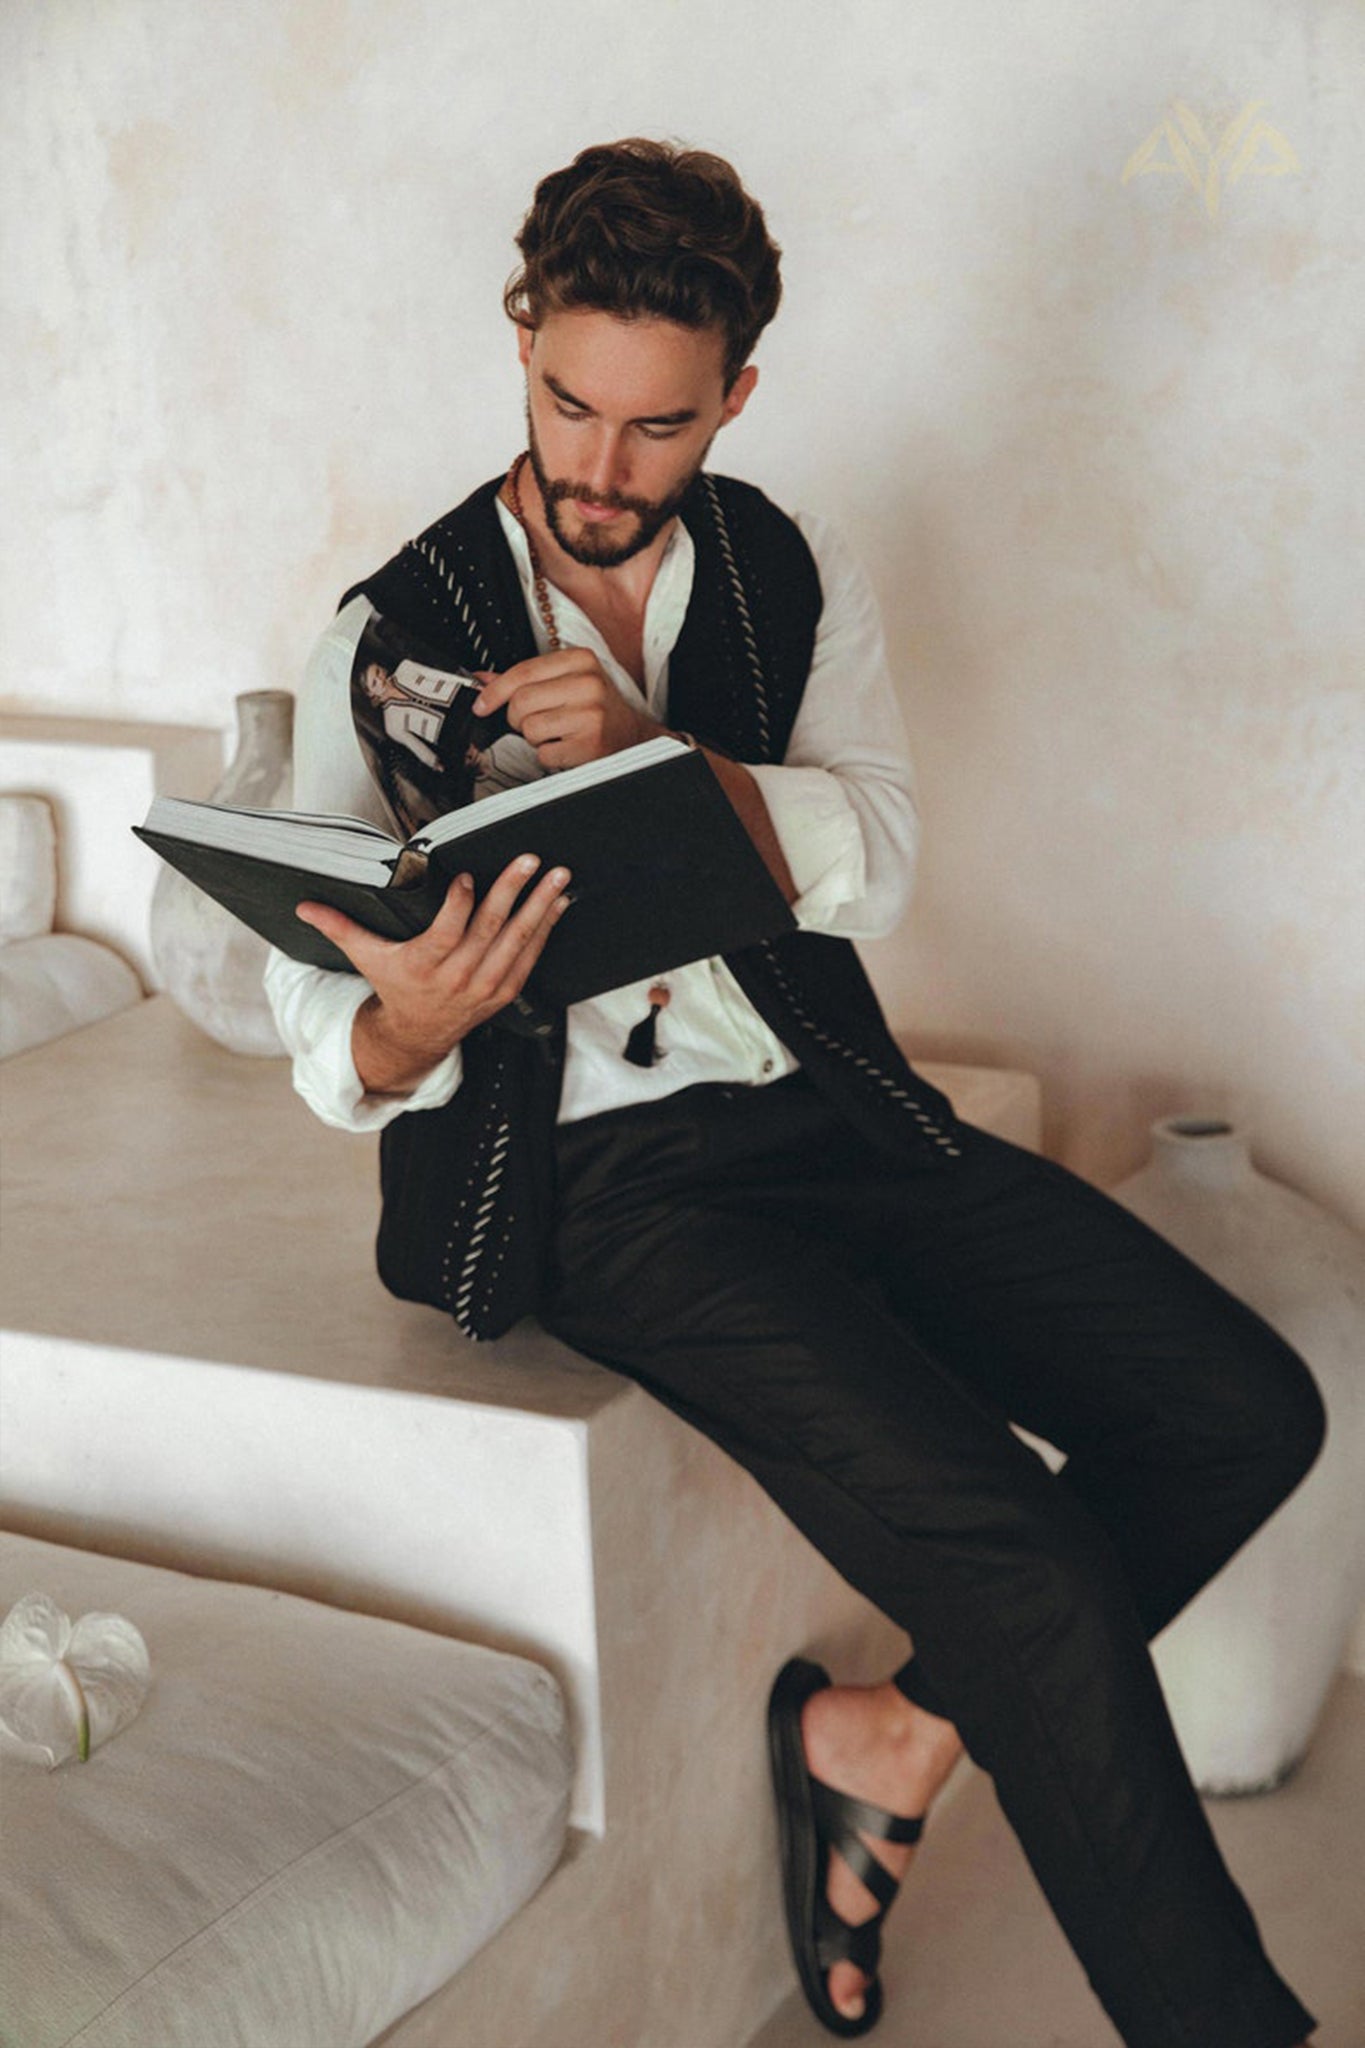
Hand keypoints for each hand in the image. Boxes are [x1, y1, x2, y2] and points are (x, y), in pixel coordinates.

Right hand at [294, 854, 572, 1094]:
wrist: (419, 1033)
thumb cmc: (395, 986)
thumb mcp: (366, 957)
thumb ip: (339, 927)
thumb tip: (304, 906)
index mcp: (424, 965)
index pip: (446, 933)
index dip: (460, 906)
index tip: (470, 878)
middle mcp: (459, 976)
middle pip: (490, 930)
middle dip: (512, 891)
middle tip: (529, 860)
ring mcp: (486, 985)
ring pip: (517, 940)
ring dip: (540, 906)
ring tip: (558, 876)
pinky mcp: (505, 989)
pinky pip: (531, 956)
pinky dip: (546, 928)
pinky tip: (559, 903)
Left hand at [472, 647, 660, 768]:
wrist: (634, 736)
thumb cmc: (597, 709)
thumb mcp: (567, 681)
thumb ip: (525, 679)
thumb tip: (483, 681)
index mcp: (581, 660)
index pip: (523, 672)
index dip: (495, 691)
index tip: (482, 704)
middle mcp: (588, 684)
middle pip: (521, 702)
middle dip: (518, 718)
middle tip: (535, 721)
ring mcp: (591, 715)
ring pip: (530, 728)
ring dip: (535, 738)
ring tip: (556, 733)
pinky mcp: (591, 745)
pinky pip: (544, 754)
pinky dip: (549, 756)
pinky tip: (566, 747)